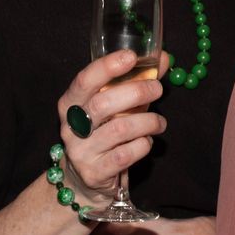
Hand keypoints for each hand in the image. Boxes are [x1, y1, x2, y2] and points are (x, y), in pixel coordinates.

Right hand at [56, 49, 167, 204]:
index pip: (84, 80)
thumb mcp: (118, 105)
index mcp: (70, 104)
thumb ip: (137, 81)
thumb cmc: (105, 131)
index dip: (106, 67)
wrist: (87, 178)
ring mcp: (80, 152)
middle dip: (136, 92)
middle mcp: (70, 127)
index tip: (131, 57)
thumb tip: (164, 58)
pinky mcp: (94, 172)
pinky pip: (125, 155)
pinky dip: (143, 145)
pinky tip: (147, 142)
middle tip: (158, 89)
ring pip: (119, 130)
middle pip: (103, 104)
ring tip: (159, 122)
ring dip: (148, 122)